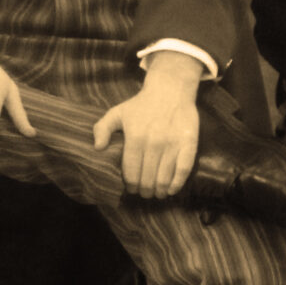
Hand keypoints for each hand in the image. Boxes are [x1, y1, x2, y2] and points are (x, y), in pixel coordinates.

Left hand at [92, 53, 201, 198]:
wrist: (170, 90)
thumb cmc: (140, 105)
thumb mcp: (117, 112)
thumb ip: (102, 128)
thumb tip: (97, 148)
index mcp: (134, 137)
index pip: (131, 171)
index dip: (131, 184)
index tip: (131, 189)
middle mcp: (153, 142)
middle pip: (148, 178)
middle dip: (144, 190)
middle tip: (144, 193)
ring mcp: (172, 144)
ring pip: (165, 177)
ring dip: (159, 190)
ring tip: (156, 194)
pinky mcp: (189, 144)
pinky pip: (183, 170)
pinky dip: (177, 184)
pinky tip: (171, 190)